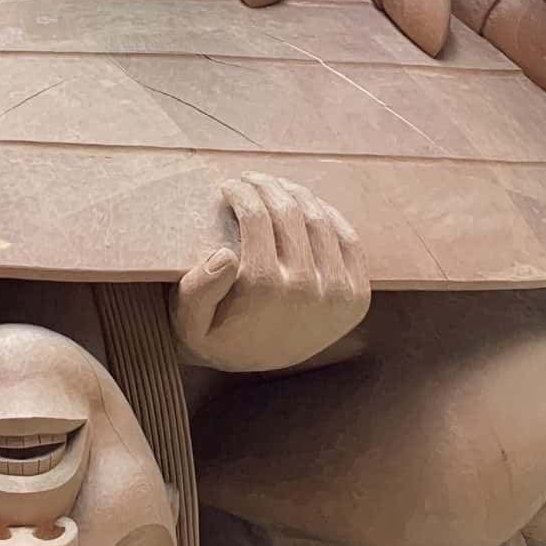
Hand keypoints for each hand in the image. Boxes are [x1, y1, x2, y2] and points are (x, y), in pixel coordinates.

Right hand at [172, 174, 368, 373]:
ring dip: (295, 194)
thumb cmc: (217, 334)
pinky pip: (348, 240)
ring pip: (319, 219)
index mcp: (265, 289)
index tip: (229, 185)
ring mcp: (337, 293)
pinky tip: (306, 205)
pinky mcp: (356, 296)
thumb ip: (198, 290)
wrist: (258, 367)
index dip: (241, 192)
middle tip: (250, 178)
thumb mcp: (189, 321)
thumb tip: (225, 255)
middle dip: (266, 186)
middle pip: (289, 213)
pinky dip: (328, 214)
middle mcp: (306, 289)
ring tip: (275, 186)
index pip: (256, 217)